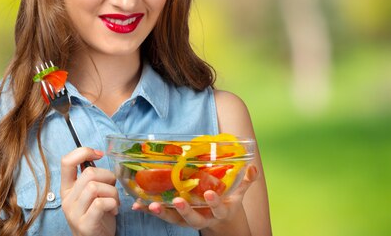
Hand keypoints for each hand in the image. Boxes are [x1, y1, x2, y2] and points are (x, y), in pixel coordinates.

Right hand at [60, 147, 118, 235]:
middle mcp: (67, 200)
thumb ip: (91, 177)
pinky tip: (114, 210)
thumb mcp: (90, 194)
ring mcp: (74, 213)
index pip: (66, 161)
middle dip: (108, 177)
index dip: (84, 152)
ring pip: (95, 187)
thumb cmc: (97, 214)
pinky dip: (113, 203)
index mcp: (67, 188)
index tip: (99, 154)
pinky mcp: (85, 224)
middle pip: (89, 174)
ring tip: (114, 201)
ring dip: (112, 192)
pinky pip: (101, 203)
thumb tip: (96, 154)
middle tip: (112, 188)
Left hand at [132, 164, 257, 231]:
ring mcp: (189, 220)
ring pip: (175, 220)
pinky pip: (163, 216)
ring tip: (151, 205)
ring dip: (162, 213)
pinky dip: (150, 210)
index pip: (218, 207)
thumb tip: (253, 165)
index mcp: (220, 210)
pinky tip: (137, 204)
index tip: (210, 194)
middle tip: (178, 201)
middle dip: (185, 211)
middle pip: (194, 218)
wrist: (221, 224)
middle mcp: (203, 218)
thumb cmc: (228, 202)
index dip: (214, 201)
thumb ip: (246, 180)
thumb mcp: (239, 193)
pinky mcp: (177, 219)